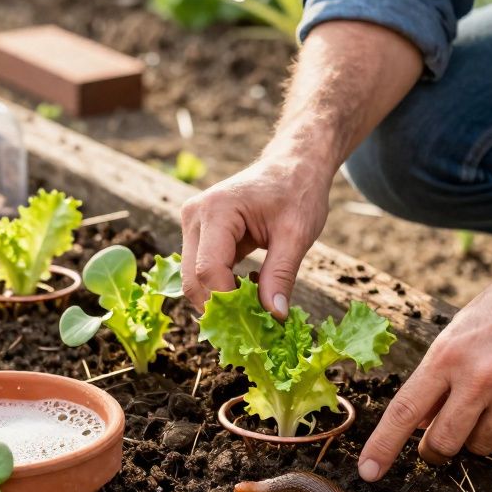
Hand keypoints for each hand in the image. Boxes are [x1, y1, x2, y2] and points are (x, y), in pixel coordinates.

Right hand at [180, 156, 330, 315]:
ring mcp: (193, 224)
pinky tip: (250, 291)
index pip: (209, 270)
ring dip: (221, 300)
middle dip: (221, 308)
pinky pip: (202, 271)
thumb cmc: (298, 191)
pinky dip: (222, 288)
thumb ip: (281, 275)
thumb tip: (274, 316)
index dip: (229, 303)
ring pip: (194, 280)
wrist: (293, 165)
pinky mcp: (198, 234)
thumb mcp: (297, 234)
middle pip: (193, 279)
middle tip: (254, 327)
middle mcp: (195, 215)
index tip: (257, 323)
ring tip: (255, 308)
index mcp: (217, 210)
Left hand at [356, 262, 491, 480]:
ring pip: (480, 447)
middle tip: (437, 440)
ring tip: (488, 401)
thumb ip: (437, 378)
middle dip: (435, 449)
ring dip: (476, 436)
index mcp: (449, 355)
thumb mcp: (458, 332)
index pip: (405, 412)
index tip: (368, 471)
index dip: (383, 447)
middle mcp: (480, 379)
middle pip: (443, 443)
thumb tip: (417, 425)